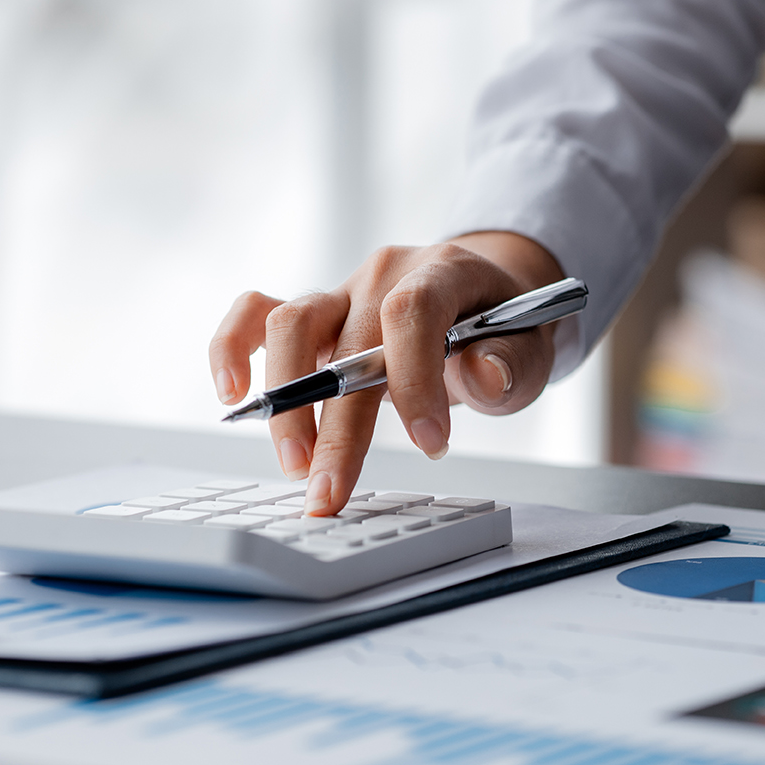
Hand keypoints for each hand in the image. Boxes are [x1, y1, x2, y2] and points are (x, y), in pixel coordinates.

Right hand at [209, 232, 564, 514]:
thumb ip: (513, 362)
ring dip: (286, 403)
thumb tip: (480, 378)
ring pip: (291, 325)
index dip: (415, 380)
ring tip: (295, 466)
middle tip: (330, 493)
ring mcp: (342, 291)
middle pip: (345, 339)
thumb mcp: (533, 342)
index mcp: (444, 271)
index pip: (414, 312)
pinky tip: (232, 396)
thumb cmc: (503, 324)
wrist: (485, 292)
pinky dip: (232, 348)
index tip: (430, 445)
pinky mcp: (314, 312)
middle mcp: (384, 274)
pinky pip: (255, 313)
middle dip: (335, 426)